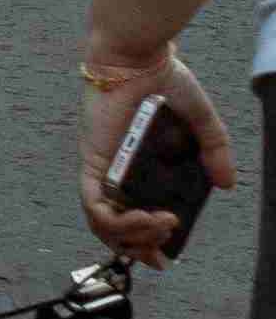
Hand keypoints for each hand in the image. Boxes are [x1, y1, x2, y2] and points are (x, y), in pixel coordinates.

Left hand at [81, 43, 234, 262]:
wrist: (140, 59)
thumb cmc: (166, 83)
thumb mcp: (201, 123)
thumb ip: (215, 152)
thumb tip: (227, 184)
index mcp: (140, 169)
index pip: (133, 217)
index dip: (144, 243)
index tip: (164, 259)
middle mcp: (118, 174)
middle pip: (115, 229)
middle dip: (139, 248)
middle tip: (162, 251)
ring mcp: (103, 168)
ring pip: (103, 222)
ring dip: (133, 235)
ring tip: (162, 226)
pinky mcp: (92, 160)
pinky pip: (93, 202)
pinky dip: (116, 219)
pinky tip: (146, 217)